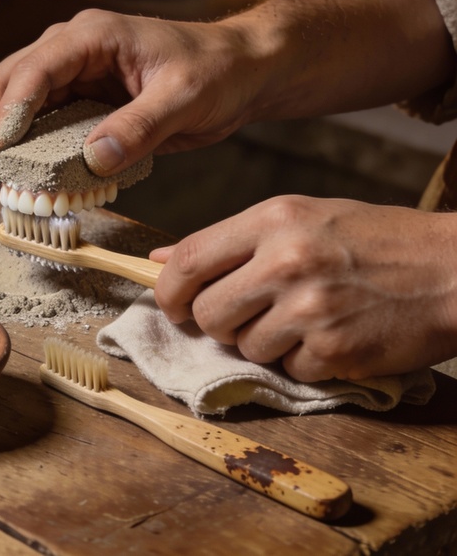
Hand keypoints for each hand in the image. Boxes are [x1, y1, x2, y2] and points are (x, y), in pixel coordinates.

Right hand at [0, 9, 262, 180]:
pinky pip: (37, 118)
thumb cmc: (219, 71)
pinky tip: (21, 173)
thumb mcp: (186, 98)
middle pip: (6, 80)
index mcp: (93, 35)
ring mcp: (71, 70)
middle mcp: (72, 46)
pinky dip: (22, 145)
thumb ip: (141, 127)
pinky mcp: (77, 95)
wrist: (241, 69)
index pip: (34, 69)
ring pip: (11, 98)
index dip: (9, 110)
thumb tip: (95, 158)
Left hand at [152, 195, 456, 380]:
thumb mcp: (304, 218)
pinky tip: (333, 335)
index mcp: (273, 220)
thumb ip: (232, 241)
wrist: (456, 270)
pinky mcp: (334, 350)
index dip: (170, 291)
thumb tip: (161, 260)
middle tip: (251, 314)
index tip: (175, 304)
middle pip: (208, 313)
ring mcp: (310, 308)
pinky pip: (289, 369)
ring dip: (267, 343)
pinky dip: (305, 361)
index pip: (188, 261)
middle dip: (220, 323)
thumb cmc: (377, 240)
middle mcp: (285, 261)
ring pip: (245, 347)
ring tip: (305, 319)